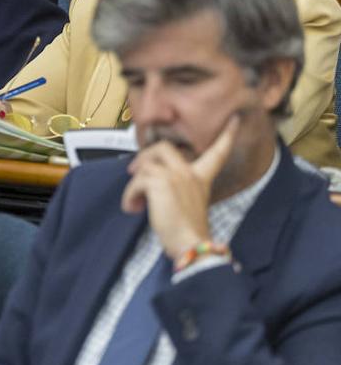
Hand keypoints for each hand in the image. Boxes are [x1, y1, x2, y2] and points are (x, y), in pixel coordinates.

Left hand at [122, 115, 239, 257]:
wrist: (190, 245)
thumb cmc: (187, 230)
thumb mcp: (187, 202)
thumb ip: (176, 186)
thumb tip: (150, 181)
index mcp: (201, 177)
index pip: (216, 152)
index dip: (226, 135)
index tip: (234, 119)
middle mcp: (190, 173)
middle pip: (164, 147)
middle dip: (144, 155)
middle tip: (134, 171)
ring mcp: (175, 176)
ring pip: (145, 166)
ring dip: (133, 185)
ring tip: (135, 202)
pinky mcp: (160, 183)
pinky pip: (136, 181)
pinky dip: (129, 195)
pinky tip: (133, 208)